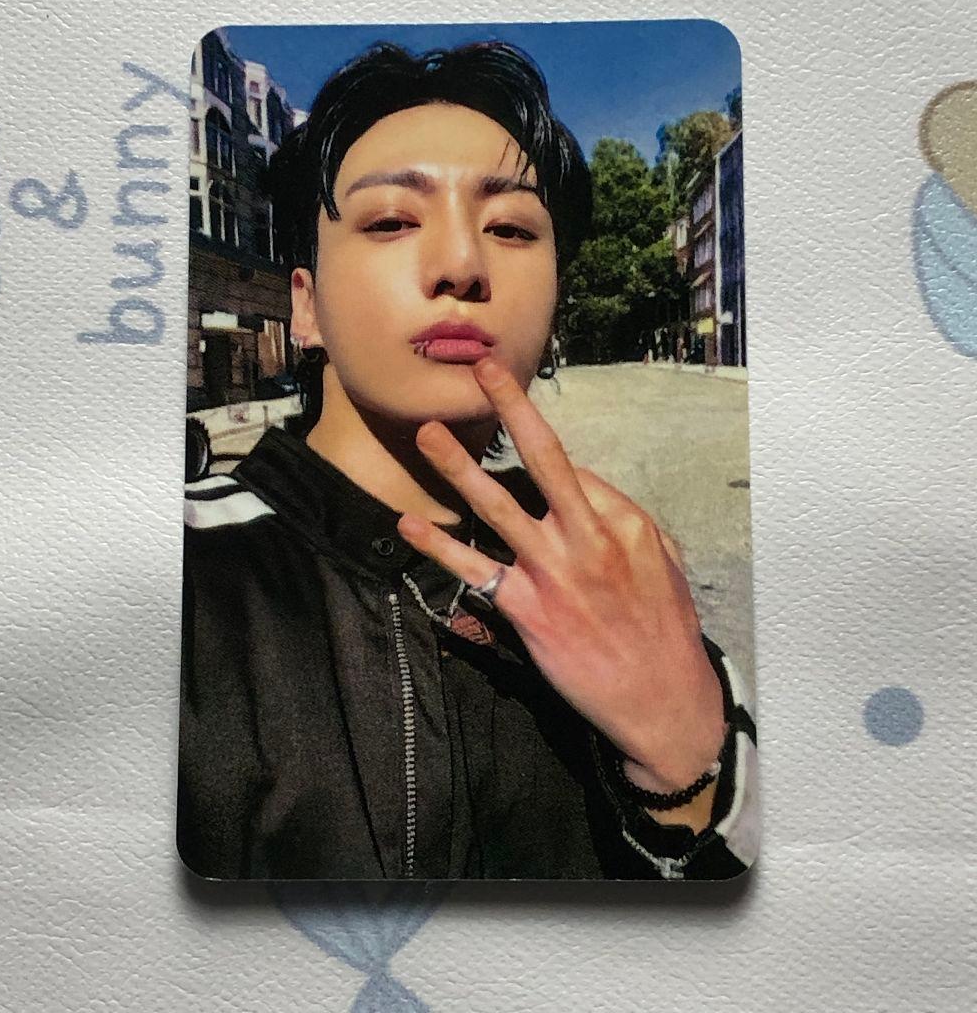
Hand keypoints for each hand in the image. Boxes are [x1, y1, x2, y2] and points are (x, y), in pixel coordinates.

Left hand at [397, 355, 725, 796]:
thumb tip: (587, 496)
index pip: (573, 471)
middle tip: (482, 371)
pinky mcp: (527, 611)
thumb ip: (625, 523)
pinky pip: (475, 570)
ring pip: (499, 507)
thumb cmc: (666, 632)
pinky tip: (409, 527)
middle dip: (513, 410)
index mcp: (625, 522)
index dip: (542, 461)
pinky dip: (439, 547)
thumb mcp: (666, 565)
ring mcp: (554, 573)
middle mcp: (589, 538)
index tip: (522, 454)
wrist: (663, 703)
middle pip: (545, 460)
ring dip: (459, 467)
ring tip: (427, 433)